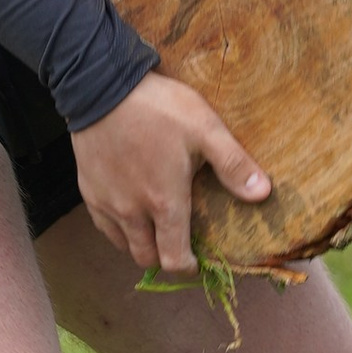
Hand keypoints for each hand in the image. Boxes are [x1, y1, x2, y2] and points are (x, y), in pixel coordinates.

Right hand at [72, 70, 269, 276]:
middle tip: (178, 241)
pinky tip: (127, 209)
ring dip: (140, 243)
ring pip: (123, 244)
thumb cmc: (157, 107)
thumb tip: (263, 194)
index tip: (196, 260)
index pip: (173, 258)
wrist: (101, 86)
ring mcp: (106, 202)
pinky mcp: (88, 190)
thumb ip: (233, 164)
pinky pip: (103, 225)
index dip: (187, 266)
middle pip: (146, 257)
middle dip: (164, 256)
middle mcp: (132, 212)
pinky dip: (117, 227)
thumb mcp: (205, 129)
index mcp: (164, 203)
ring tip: (154, 226)